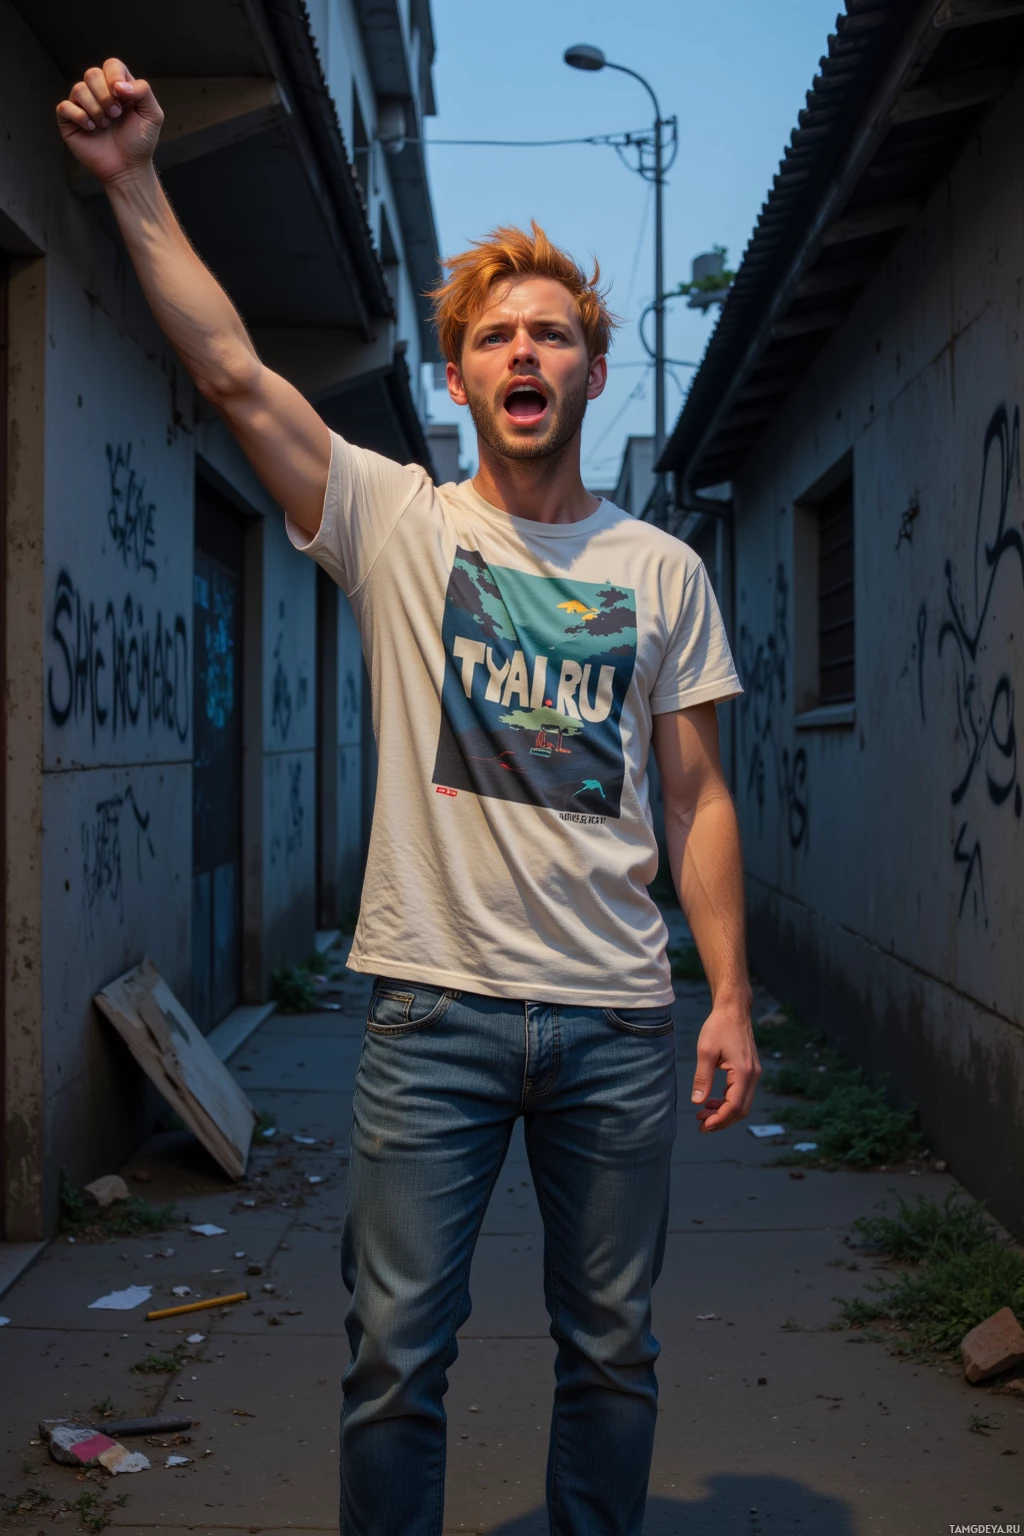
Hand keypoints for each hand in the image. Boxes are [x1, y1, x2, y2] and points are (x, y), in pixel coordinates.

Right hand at [56, 59, 162, 184]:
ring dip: (95, 109)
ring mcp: (82, 105)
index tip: (122, 96)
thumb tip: (118, 85)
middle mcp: (99, 93)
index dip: (114, 76)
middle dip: (105, 96)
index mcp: (118, 87)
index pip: (111, 65)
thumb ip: (143, 90)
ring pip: (78, 89)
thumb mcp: (153, 115)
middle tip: (116, 115)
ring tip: (105, 125)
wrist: (128, 168)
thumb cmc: (140, 143)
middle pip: (92, 74)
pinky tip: (91, 129)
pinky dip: (79, 117)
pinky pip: (65, 106)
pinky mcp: (69, 120)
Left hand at [690, 997, 759, 1132]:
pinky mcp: (750, 1070)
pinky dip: (728, 1101)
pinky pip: (741, 1093)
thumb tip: (697, 1102)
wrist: (734, 1009)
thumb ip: (702, 1079)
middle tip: (701, 1124)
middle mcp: (753, 1075)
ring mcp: (754, 1073)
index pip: (734, 1106)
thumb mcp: (705, 1052)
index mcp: (744, 1073)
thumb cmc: (719, 1027)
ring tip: (704, 1114)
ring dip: (724, 1112)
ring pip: (743, 1103)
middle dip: (722, 1120)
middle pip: (741, 1110)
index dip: (719, 1120)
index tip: (703, 1125)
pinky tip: (713, 1101)